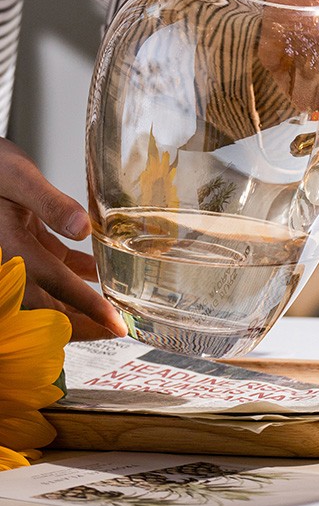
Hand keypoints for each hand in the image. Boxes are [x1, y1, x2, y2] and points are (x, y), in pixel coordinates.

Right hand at [0, 138, 126, 339]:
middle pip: (47, 304)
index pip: (53, 286)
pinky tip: (98, 272)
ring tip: (116, 308)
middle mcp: (10, 259)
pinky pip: (51, 269)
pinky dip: (75, 274)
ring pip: (50, 291)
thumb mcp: (18, 177)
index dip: (86, 308)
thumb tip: (82, 228)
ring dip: (81, 303)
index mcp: (9, 247)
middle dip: (84, 321)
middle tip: (120, 329)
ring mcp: (16, 255)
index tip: (113, 324)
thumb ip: (50, 203)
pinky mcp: (25, 243)